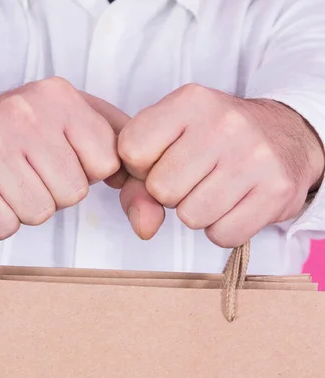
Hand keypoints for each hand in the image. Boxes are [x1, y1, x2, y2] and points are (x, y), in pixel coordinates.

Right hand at [0, 77, 124, 238]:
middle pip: (73, 192)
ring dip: (26, 208)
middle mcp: (24, 110)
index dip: (85, 173)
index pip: (107, 163)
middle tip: (28, 173)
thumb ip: (118, 144)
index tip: (60, 159)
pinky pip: (4, 226)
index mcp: (59, 96)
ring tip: (7, 183)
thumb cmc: (21, 140)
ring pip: (39, 212)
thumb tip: (147, 190)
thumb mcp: (73, 122)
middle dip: (54, 193)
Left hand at [118, 84, 324, 246]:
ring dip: (197, 213)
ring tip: (215, 191)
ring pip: (191, 217)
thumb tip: (144, 227)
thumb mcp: (173, 139)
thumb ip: (138, 180)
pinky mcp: (276, 190)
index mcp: (191, 101)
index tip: (163, 161)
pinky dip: (223, 229)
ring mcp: (254, 157)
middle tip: (194, 179)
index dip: (141, 168)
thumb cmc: (217, 142)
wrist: (288, 137)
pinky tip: (234, 205)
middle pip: (161, 189)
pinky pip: (223, 235)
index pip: (131, 150)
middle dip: (171, 194)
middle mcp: (224, 123)